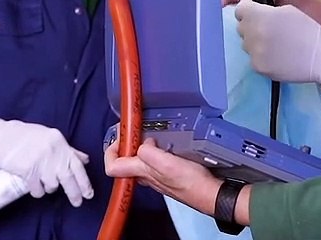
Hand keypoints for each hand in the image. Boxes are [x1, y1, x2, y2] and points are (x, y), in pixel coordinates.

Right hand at [0, 118, 93, 206]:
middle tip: (77, 202)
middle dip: (74, 193)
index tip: (88, 193)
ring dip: (51, 188)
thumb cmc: (24, 136)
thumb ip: (67, 149)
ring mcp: (40, 162)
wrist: (0, 137)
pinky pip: (38, 190)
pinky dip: (38, 191)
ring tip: (45, 183)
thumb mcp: (49, 137)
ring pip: (53, 185)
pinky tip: (35, 187)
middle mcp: (52, 152)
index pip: (77, 165)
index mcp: (59, 142)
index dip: (85, 182)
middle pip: (68, 178)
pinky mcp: (28, 172)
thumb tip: (83, 160)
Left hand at [105, 137, 221, 215]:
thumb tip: (142, 144)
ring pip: (139, 159)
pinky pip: (153, 160)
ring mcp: (156, 176)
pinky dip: (154, 148)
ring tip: (148, 131)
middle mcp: (146, 176)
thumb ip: (149, 152)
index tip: (121, 134)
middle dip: (126, 143)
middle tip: (134, 127)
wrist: (210, 193)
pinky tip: (164, 142)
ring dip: (140, 144)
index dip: (110, 150)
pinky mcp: (167, 174)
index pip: (111, 167)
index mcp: (141, 173)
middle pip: (124, 161)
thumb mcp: (167, 163)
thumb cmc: (190, 181)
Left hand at [234, 0, 320, 83]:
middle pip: (242, 27)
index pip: (240, 9)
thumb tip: (250, 11)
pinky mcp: (258, 68)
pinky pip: (254, 58)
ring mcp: (254, 53)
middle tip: (270, 29)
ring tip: (276, 43)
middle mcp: (252, 34)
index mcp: (259, 16)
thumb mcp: (286, 9)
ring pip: (247, 43)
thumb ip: (264, 8)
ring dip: (256, 41)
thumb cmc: (307, 27)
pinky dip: (262, 56)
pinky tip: (277, 55)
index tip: (259, 13)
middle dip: (252, 25)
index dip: (250, 10)